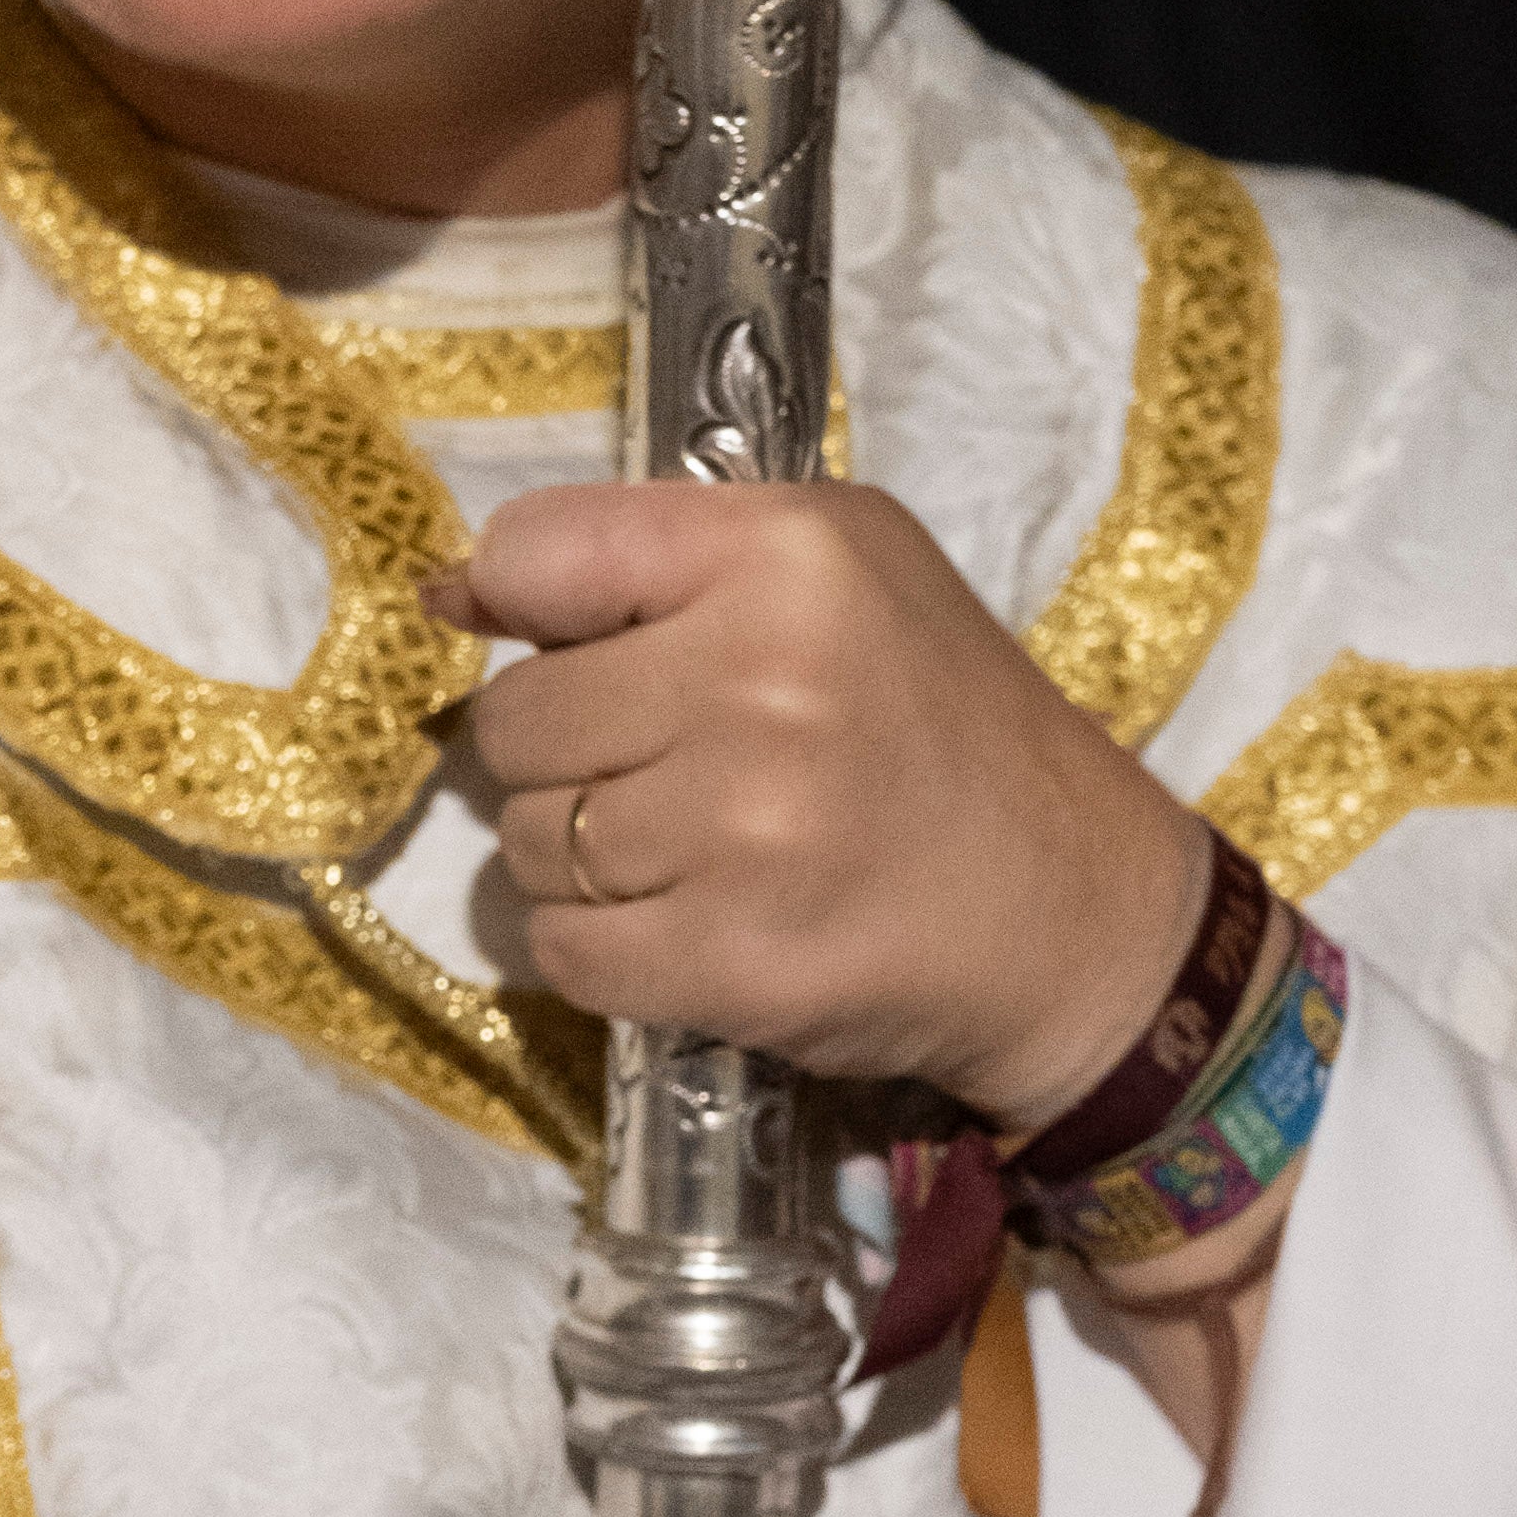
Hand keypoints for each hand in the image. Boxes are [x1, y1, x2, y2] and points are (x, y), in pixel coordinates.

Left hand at [451, 476, 1210, 1127]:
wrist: (1069, 912)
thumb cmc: (942, 723)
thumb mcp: (841, 569)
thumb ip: (648, 553)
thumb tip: (447, 594)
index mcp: (785, 557)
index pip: (536, 554)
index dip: (527, 612)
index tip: (581, 650)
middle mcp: (758, 682)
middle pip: (514, 721)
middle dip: (565, 754)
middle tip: (669, 770)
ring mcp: (740, 834)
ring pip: (527, 843)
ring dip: (582, 860)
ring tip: (692, 852)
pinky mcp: (727, 963)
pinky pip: (562, 952)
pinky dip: (600, 950)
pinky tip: (685, 925)